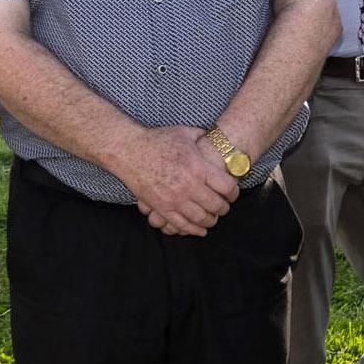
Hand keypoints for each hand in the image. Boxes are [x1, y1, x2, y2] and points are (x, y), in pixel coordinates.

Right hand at [121, 125, 239, 236]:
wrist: (129, 150)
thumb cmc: (157, 140)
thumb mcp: (185, 133)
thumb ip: (204, 137)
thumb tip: (217, 139)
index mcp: (198, 168)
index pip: (227, 187)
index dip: (234, 193)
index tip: (233, 194)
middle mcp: (188, 186)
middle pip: (216, 206)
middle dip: (224, 209)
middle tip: (224, 207)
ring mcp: (174, 199)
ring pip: (201, 219)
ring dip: (210, 221)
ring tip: (212, 218)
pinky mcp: (161, 208)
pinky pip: (181, 225)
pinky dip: (193, 230)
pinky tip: (200, 230)